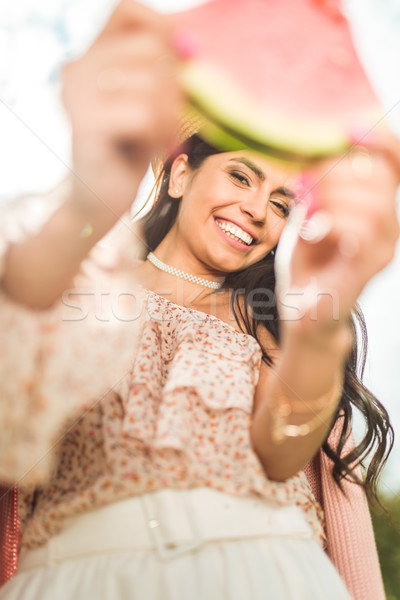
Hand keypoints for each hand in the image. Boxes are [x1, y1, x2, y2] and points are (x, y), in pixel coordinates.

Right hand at [62, 0, 181, 219]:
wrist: (101, 201)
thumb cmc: (130, 151)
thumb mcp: (151, 102)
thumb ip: (163, 69)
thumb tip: (192, 44)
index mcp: (90, 57)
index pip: (126, 10)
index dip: (162, 26)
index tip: (185, 59)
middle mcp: (77, 69)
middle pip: (150, 48)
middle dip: (176, 86)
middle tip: (174, 120)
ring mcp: (76, 96)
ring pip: (152, 83)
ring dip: (170, 117)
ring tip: (162, 139)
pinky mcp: (85, 126)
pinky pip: (144, 114)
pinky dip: (159, 135)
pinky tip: (153, 151)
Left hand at [276, 133, 399, 340]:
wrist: (307, 313)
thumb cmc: (311, 265)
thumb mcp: (311, 218)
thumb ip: (316, 189)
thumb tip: (309, 154)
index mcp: (378, 209)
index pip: (395, 167)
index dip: (382, 142)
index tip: (352, 127)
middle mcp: (388, 227)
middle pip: (380, 180)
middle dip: (338, 173)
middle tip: (306, 186)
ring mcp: (380, 250)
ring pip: (374, 206)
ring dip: (334, 199)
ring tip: (308, 212)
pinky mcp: (365, 271)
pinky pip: (361, 236)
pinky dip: (334, 225)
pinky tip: (314, 228)